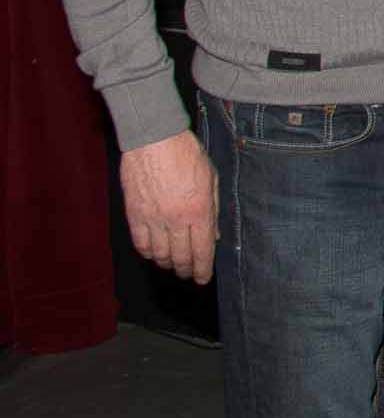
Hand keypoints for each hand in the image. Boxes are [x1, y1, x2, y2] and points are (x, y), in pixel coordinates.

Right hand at [120, 130, 219, 282]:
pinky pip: (140, 243)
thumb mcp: (211, 178)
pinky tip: (153, 253)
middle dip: (186, 269)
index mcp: (199, 211)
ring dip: (167, 263)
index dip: (202, 270)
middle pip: (181, 257)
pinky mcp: (134, 215)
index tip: (202, 278)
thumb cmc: (187, 154)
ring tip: (172, 264)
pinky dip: (147, 253)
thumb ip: (214, 209)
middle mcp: (176, 220)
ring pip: (159, 254)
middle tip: (187, 273)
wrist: (154, 139)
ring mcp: (153, 219)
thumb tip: (215, 235)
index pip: (202, 251)